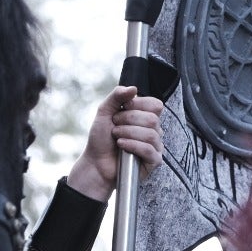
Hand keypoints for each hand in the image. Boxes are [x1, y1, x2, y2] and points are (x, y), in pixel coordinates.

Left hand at [65, 85, 164, 200]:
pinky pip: (149, 149)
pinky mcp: (153, 161)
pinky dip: (132, 145)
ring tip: (116, 138)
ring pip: (151, 134)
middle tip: (114, 126)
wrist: (95, 162)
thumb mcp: (104, 112)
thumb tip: (133, 88)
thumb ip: (117, 97)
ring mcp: (155, 146)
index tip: (122, 109)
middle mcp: (153, 130)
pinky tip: (121, 146)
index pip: (155, 105)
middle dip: (128, 121)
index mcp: (145, 117)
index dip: (138, 105)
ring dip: (128, 133)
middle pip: (152, 119)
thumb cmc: (101, 138)